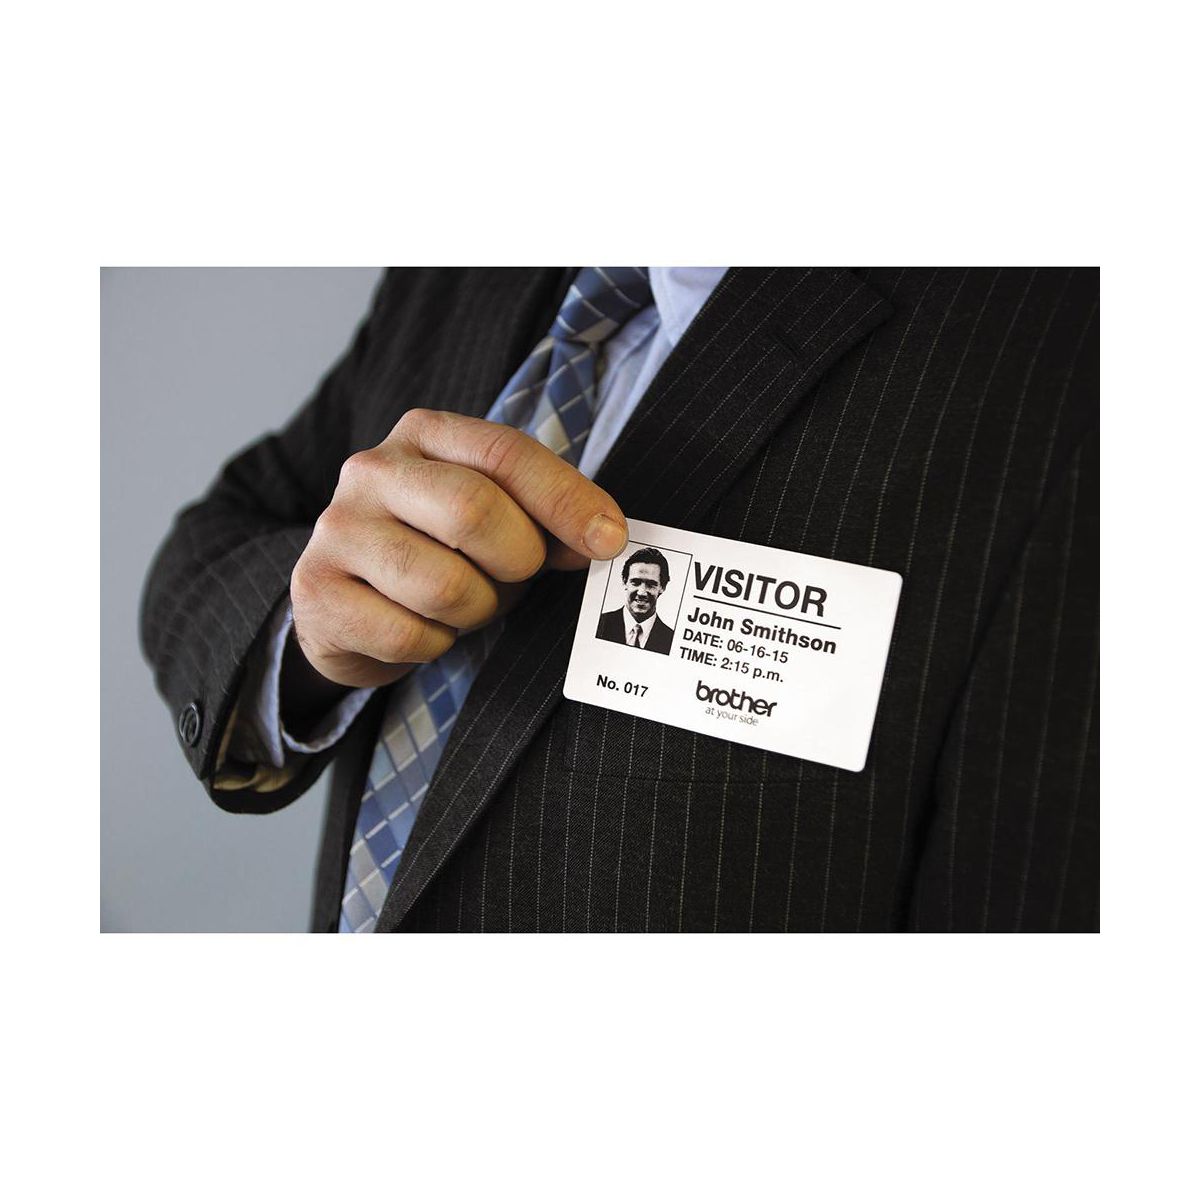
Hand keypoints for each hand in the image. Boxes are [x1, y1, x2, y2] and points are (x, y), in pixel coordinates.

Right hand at [288, 408, 628, 690]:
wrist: (346, 602)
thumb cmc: (439, 551)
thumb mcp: (497, 518)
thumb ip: (546, 515)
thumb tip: (603, 538)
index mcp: (423, 434)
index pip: (505, 452)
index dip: (565, 499)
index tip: (609, 541)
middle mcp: (371, 470)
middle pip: (473, 511)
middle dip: (516, 561)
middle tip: (517, 578)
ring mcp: (337, 530)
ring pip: (444, 584)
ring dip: (477, 609)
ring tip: (465, 602)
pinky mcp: (316, 593)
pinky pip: (407, 634)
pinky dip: (434, 645)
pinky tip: (423, 629)